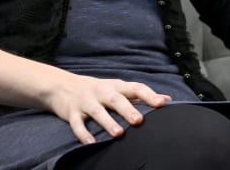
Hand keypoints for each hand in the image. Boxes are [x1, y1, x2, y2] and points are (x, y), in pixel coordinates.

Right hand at [45, 75, 171, 143]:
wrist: (62, 86)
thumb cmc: (98, 90)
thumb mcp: (118, 88)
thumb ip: (140, 95)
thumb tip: (167, 99)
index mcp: (116, 86)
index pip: (135, 88)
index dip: (148, 95)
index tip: (161, 104)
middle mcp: (101, 92)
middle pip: (116, 99)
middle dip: (127, 109)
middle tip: (139, 120)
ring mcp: (86, 102)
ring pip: (97, 111)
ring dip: (107, 122)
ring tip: (118, 134)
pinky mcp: (72, 113)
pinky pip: (77, 124)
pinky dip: (83, 134)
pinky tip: (91, 143)